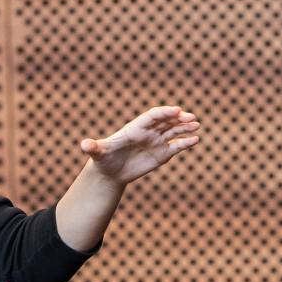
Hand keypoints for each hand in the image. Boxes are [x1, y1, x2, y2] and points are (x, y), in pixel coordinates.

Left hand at [78, 106, 200, 185]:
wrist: (110, 171)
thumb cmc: (103, 158)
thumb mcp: (97, 153)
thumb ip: (92, 147)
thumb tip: (83, 145)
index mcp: (136, 128)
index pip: (152, 116)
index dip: (164, 112)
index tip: (176, 110)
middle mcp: (148, 132)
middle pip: (166, 121)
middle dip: (179, 118)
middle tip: (192, 117)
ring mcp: (156, 141)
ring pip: (173, 131)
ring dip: (185, 128)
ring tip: (197, 126)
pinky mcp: (162, 153)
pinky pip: (176, 146)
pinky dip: (186, 142)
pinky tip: (196, 140)